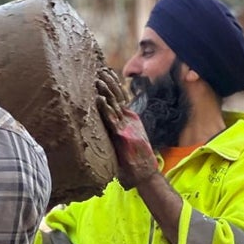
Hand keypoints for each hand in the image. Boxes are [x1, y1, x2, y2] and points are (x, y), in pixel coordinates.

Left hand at [96, 68, 156, 189]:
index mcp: (130, 120)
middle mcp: (129, 120)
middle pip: (118, 97)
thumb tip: (108, 132)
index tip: (106, 74)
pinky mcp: (122, 135)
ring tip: (98, 78)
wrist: (145, 174)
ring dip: (106, 90)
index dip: (114, 86)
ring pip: (115, 105)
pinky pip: (112, 119)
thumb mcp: (125, 144)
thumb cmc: (135, 164)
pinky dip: (105, 108)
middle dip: (110, 83)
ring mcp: (126, 126)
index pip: (120, 99)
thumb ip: (118, 135)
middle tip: (102, 70)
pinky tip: (99, 98)